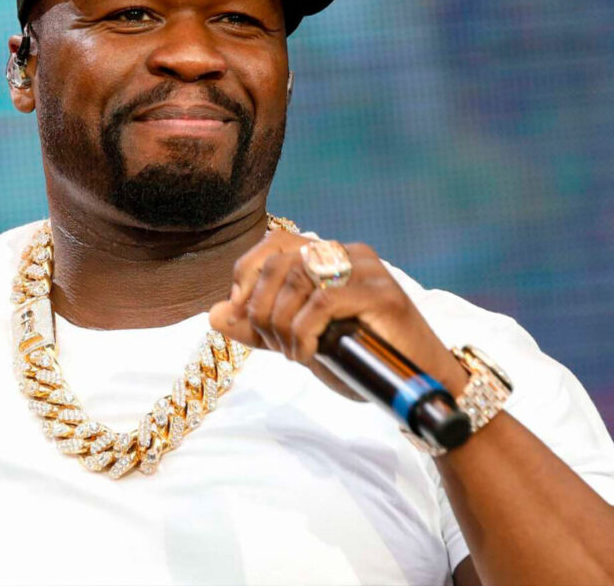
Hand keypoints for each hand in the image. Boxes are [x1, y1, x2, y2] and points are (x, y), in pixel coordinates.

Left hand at [209, 230, 467, 399]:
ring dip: (282, 324)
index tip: (243, 317)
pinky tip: (309, 354)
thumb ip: (258, 327)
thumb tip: (213, 314)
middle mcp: (347, 252)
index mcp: (328, 255)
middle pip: (279, 262)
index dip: (246, 276)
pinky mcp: (381, 293)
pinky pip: (322, 302)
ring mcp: (366, 269)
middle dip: (261, 308)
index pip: (272, 245)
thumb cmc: (361, 360)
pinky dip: (304, 331)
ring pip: (298, 278)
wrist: (419, 386)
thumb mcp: (299, 341)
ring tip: (293, 354)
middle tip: (272, 344)